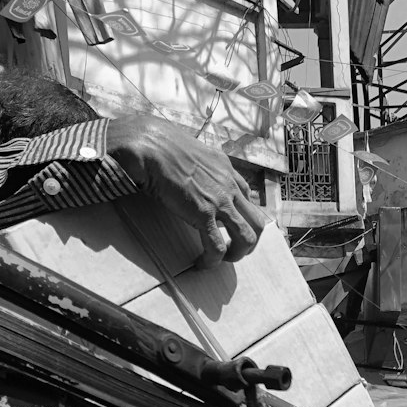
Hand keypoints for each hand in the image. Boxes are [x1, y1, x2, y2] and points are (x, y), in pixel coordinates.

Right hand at [106, 114, 266, 267]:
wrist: (149, 143)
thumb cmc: (160, 144)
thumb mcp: (191, 152)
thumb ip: (200, 167)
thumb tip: (191, 176)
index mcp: (226, 169)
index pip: (247, 197)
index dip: (242, 216)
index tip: (230, 227)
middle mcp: (229, 185)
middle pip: (258, 221)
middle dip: (250, 241)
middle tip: (235, 249)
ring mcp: (220, 200)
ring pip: (247, 237)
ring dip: (239, 253)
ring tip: (224, 259)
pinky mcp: (204, 213)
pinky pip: (217, 246)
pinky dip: (212, 261)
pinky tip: (202, 264)